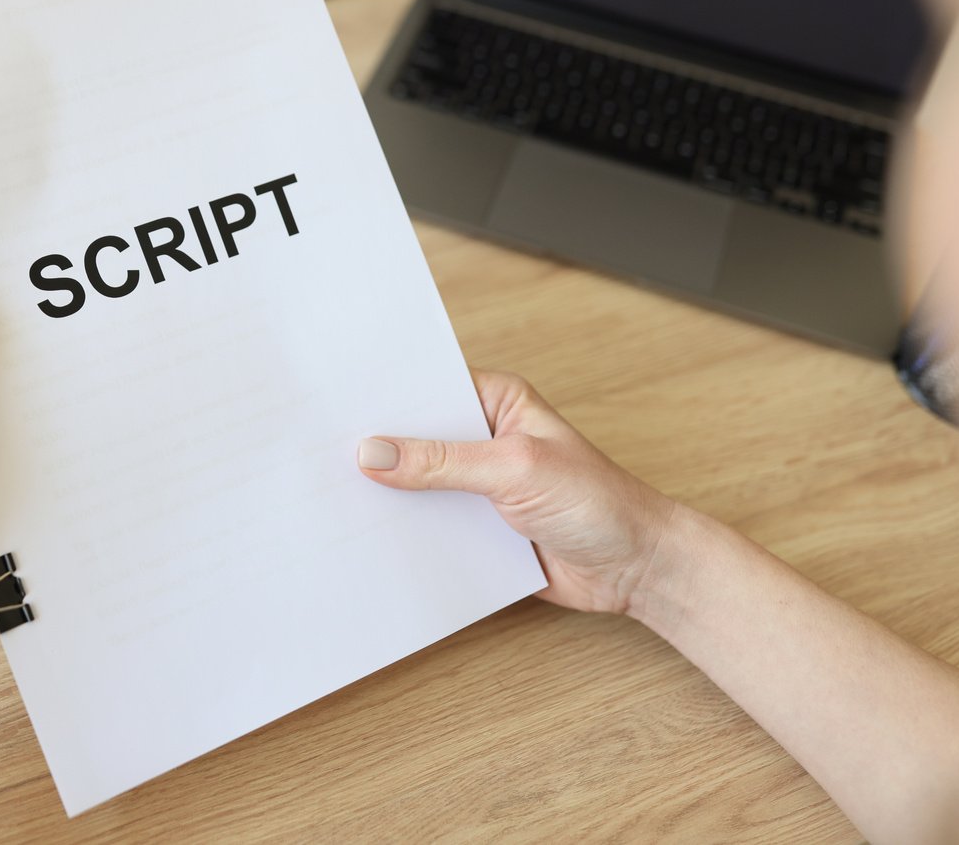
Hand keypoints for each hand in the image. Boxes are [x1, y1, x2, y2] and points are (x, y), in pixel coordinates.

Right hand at [358, 371, 680, 615]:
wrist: (637, 569)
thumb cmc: (599, 502)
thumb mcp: (515, 469)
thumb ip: (443, 462)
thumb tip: (375, 452)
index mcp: (495, 401)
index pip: (426, 389)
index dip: (383, 399)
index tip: (335, 409)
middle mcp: (483, 438)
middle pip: (414, 439)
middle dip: (377, 451)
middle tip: (321, 457)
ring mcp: (477, 485)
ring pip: (416, 486)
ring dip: (387, 497)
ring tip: (335, 501)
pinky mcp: (476, 528)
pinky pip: (429, 528)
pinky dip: (406, 535)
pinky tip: (372, 542)